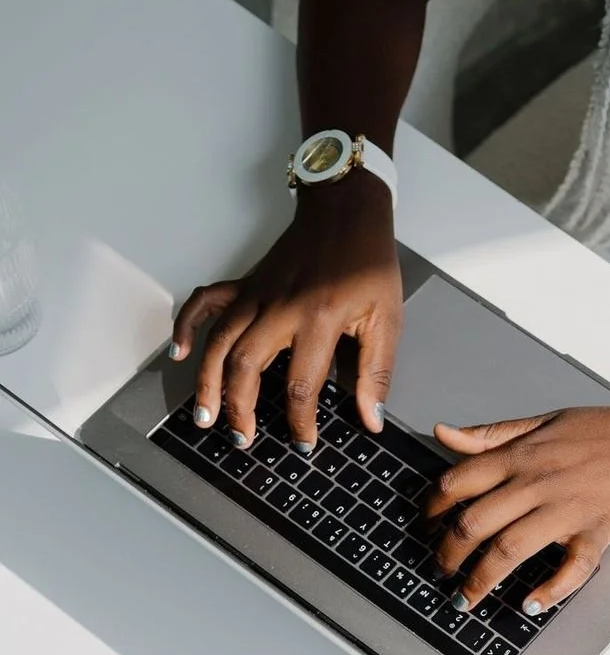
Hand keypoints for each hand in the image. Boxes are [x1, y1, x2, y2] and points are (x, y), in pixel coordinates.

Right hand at [169, 176, 400, 451]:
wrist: (347, 210)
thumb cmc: (368, 263)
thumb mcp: (387, 319)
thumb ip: (377, 372)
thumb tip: (372, 419)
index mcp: (319, 320)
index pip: (301, 384)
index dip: (300, 422)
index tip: (303, 443)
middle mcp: (280, 308)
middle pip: (245, 366)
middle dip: (239, 408)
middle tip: (242, 439)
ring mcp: (257, 294)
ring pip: (219, 342)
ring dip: (207, 381)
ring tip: (205, 416)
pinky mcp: (246, 284)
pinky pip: (206, 303)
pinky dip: (186, 325)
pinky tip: (178, 353)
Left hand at [425, 404, 609, 614]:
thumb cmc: (608, 432)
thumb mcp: (544, 421)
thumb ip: (492, 434)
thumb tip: (444, 434)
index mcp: (521, 455)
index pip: (458, 482)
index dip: (433, 509)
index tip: (426, 525)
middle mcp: (537, 483)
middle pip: (475, 524)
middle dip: (448, 555)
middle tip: (441, 571)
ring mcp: (567, 510)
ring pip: (509, 550)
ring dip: (481, 581)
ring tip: (465, 599)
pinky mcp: (596, 533)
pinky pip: (569, 570)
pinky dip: (548, 592)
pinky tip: (528, 605)